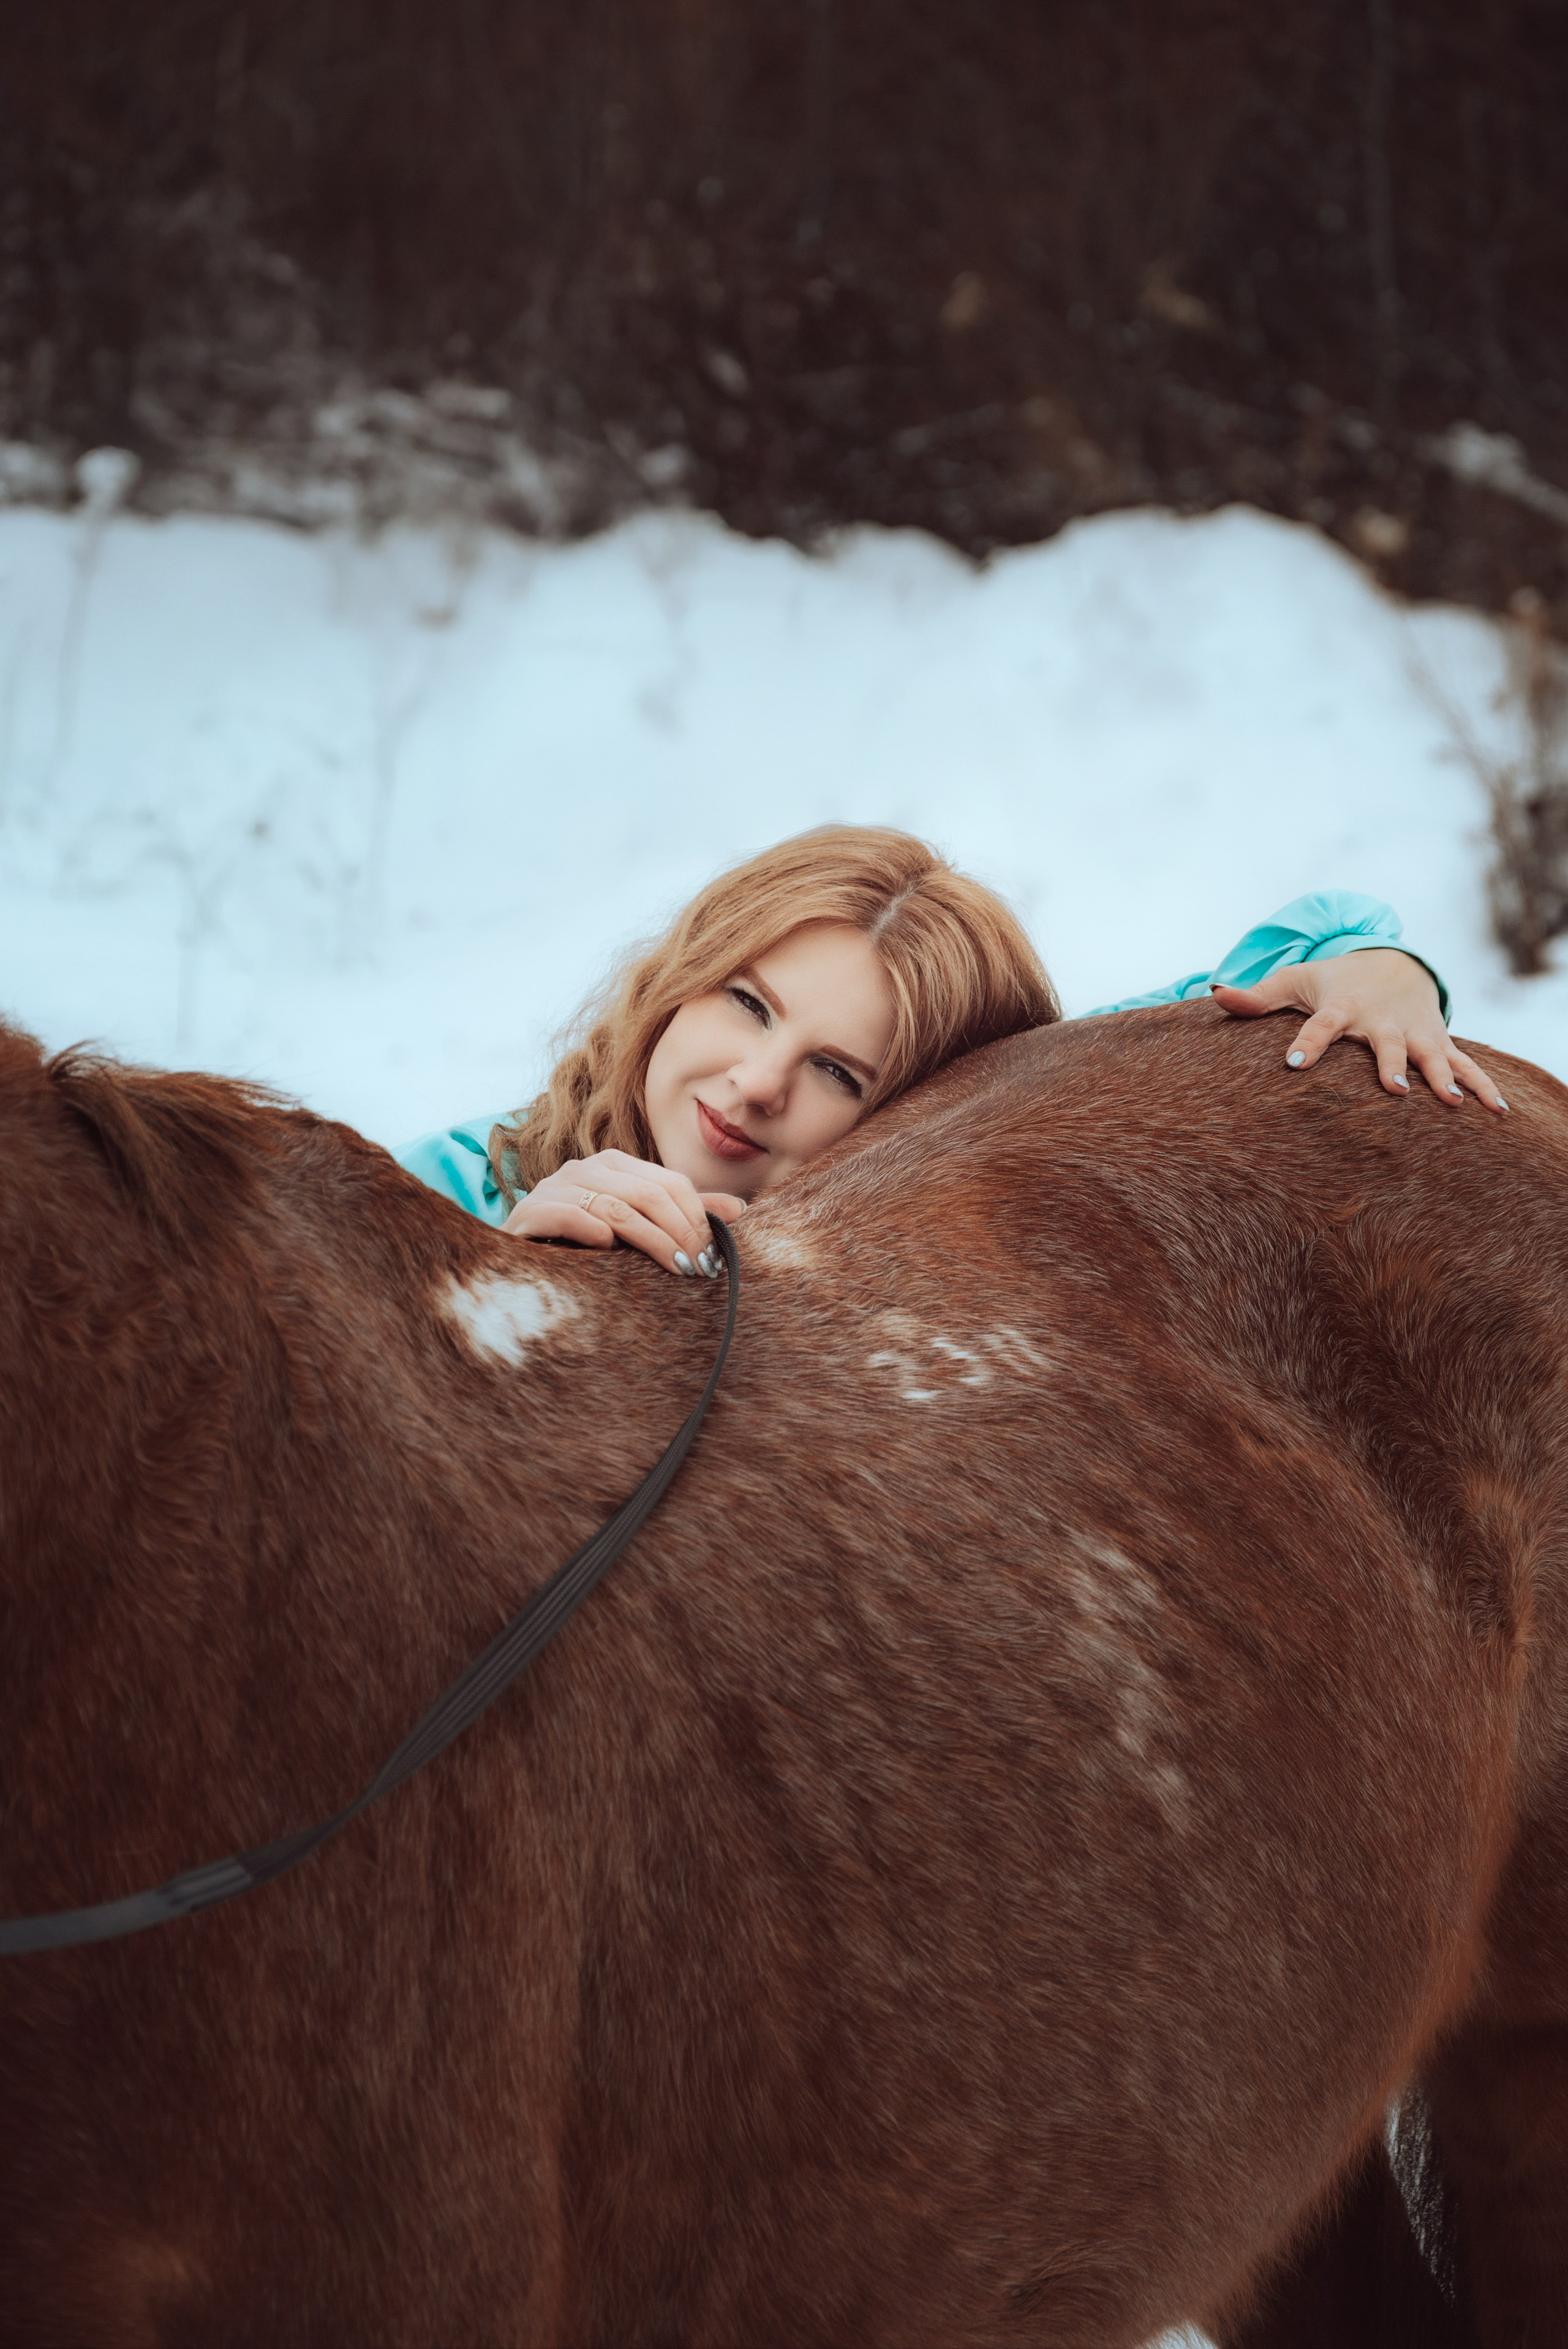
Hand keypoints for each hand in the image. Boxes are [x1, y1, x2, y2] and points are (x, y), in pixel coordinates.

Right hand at [503, 1149, 744, 1276]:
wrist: (521, 1264)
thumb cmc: (586, 1248)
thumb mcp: (638, 1229)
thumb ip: (683, 1215)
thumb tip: (740, 1209)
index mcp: (615, 1165)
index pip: (669, 1183)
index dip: (697, 1218)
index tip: (713, 1257)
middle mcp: (585, 1168)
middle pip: (646, 1194)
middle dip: (679, 1232)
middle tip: (698, 1268)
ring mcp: (554, 1187)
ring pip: (613, 1206)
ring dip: (649, 1239)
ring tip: (673, 1268)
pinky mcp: (528, 1212)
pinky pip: (566, 1213)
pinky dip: (591, 1230)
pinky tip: (609, 1249)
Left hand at [1211, 948, 1507, 1112]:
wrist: (1392, 963)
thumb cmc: (1333, 981)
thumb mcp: (1294, 982)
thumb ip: (1256, 997)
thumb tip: (1214, 992)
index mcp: (1342, 1010)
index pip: (1320, 1027)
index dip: (1307, 1043)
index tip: (1293, 1063)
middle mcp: (1382, 1023)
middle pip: (1386, 1046)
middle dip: (1390, 1065)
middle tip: (1393, 1089)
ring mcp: (1414, 1033)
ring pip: (1432, 1057)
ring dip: (1443, 1078)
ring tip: (1452, 1102)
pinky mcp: (1438, 1042)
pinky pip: (1465, 1065)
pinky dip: (1482, 1085)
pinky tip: (1497, 1111)